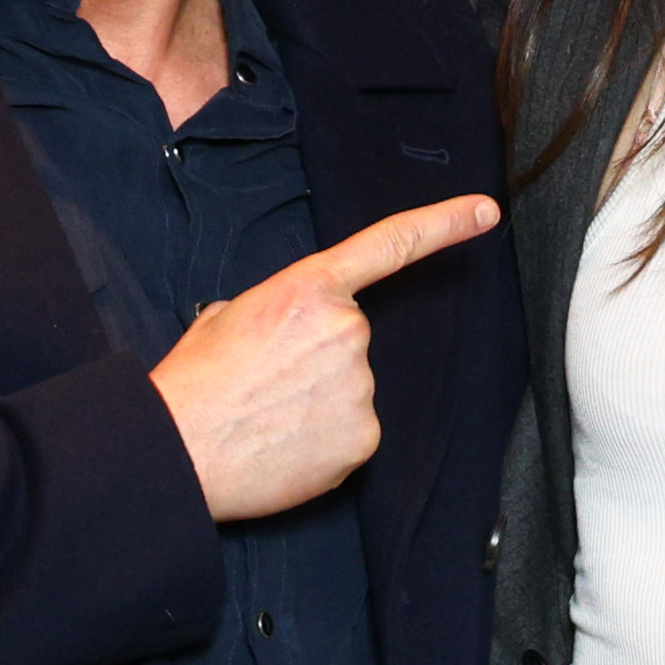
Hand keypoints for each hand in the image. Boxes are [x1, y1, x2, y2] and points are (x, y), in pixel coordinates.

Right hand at [152, 196, 504, 521]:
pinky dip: (323, 442)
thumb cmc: (193, 386)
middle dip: (315, 360)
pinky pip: (352, 434)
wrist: (179, 451)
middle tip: (266, 382)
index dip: (444, 224)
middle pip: (349, 341)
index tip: (485, 214)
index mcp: (309, 289)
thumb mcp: (227, 318)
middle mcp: (347, 331)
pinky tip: (284, 445)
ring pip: (351, 391)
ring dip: (317, 403)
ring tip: (267, 416)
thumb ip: (278, 309)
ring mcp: (360, 386)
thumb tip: (290, 334)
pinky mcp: (363, 438)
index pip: (390, 245)